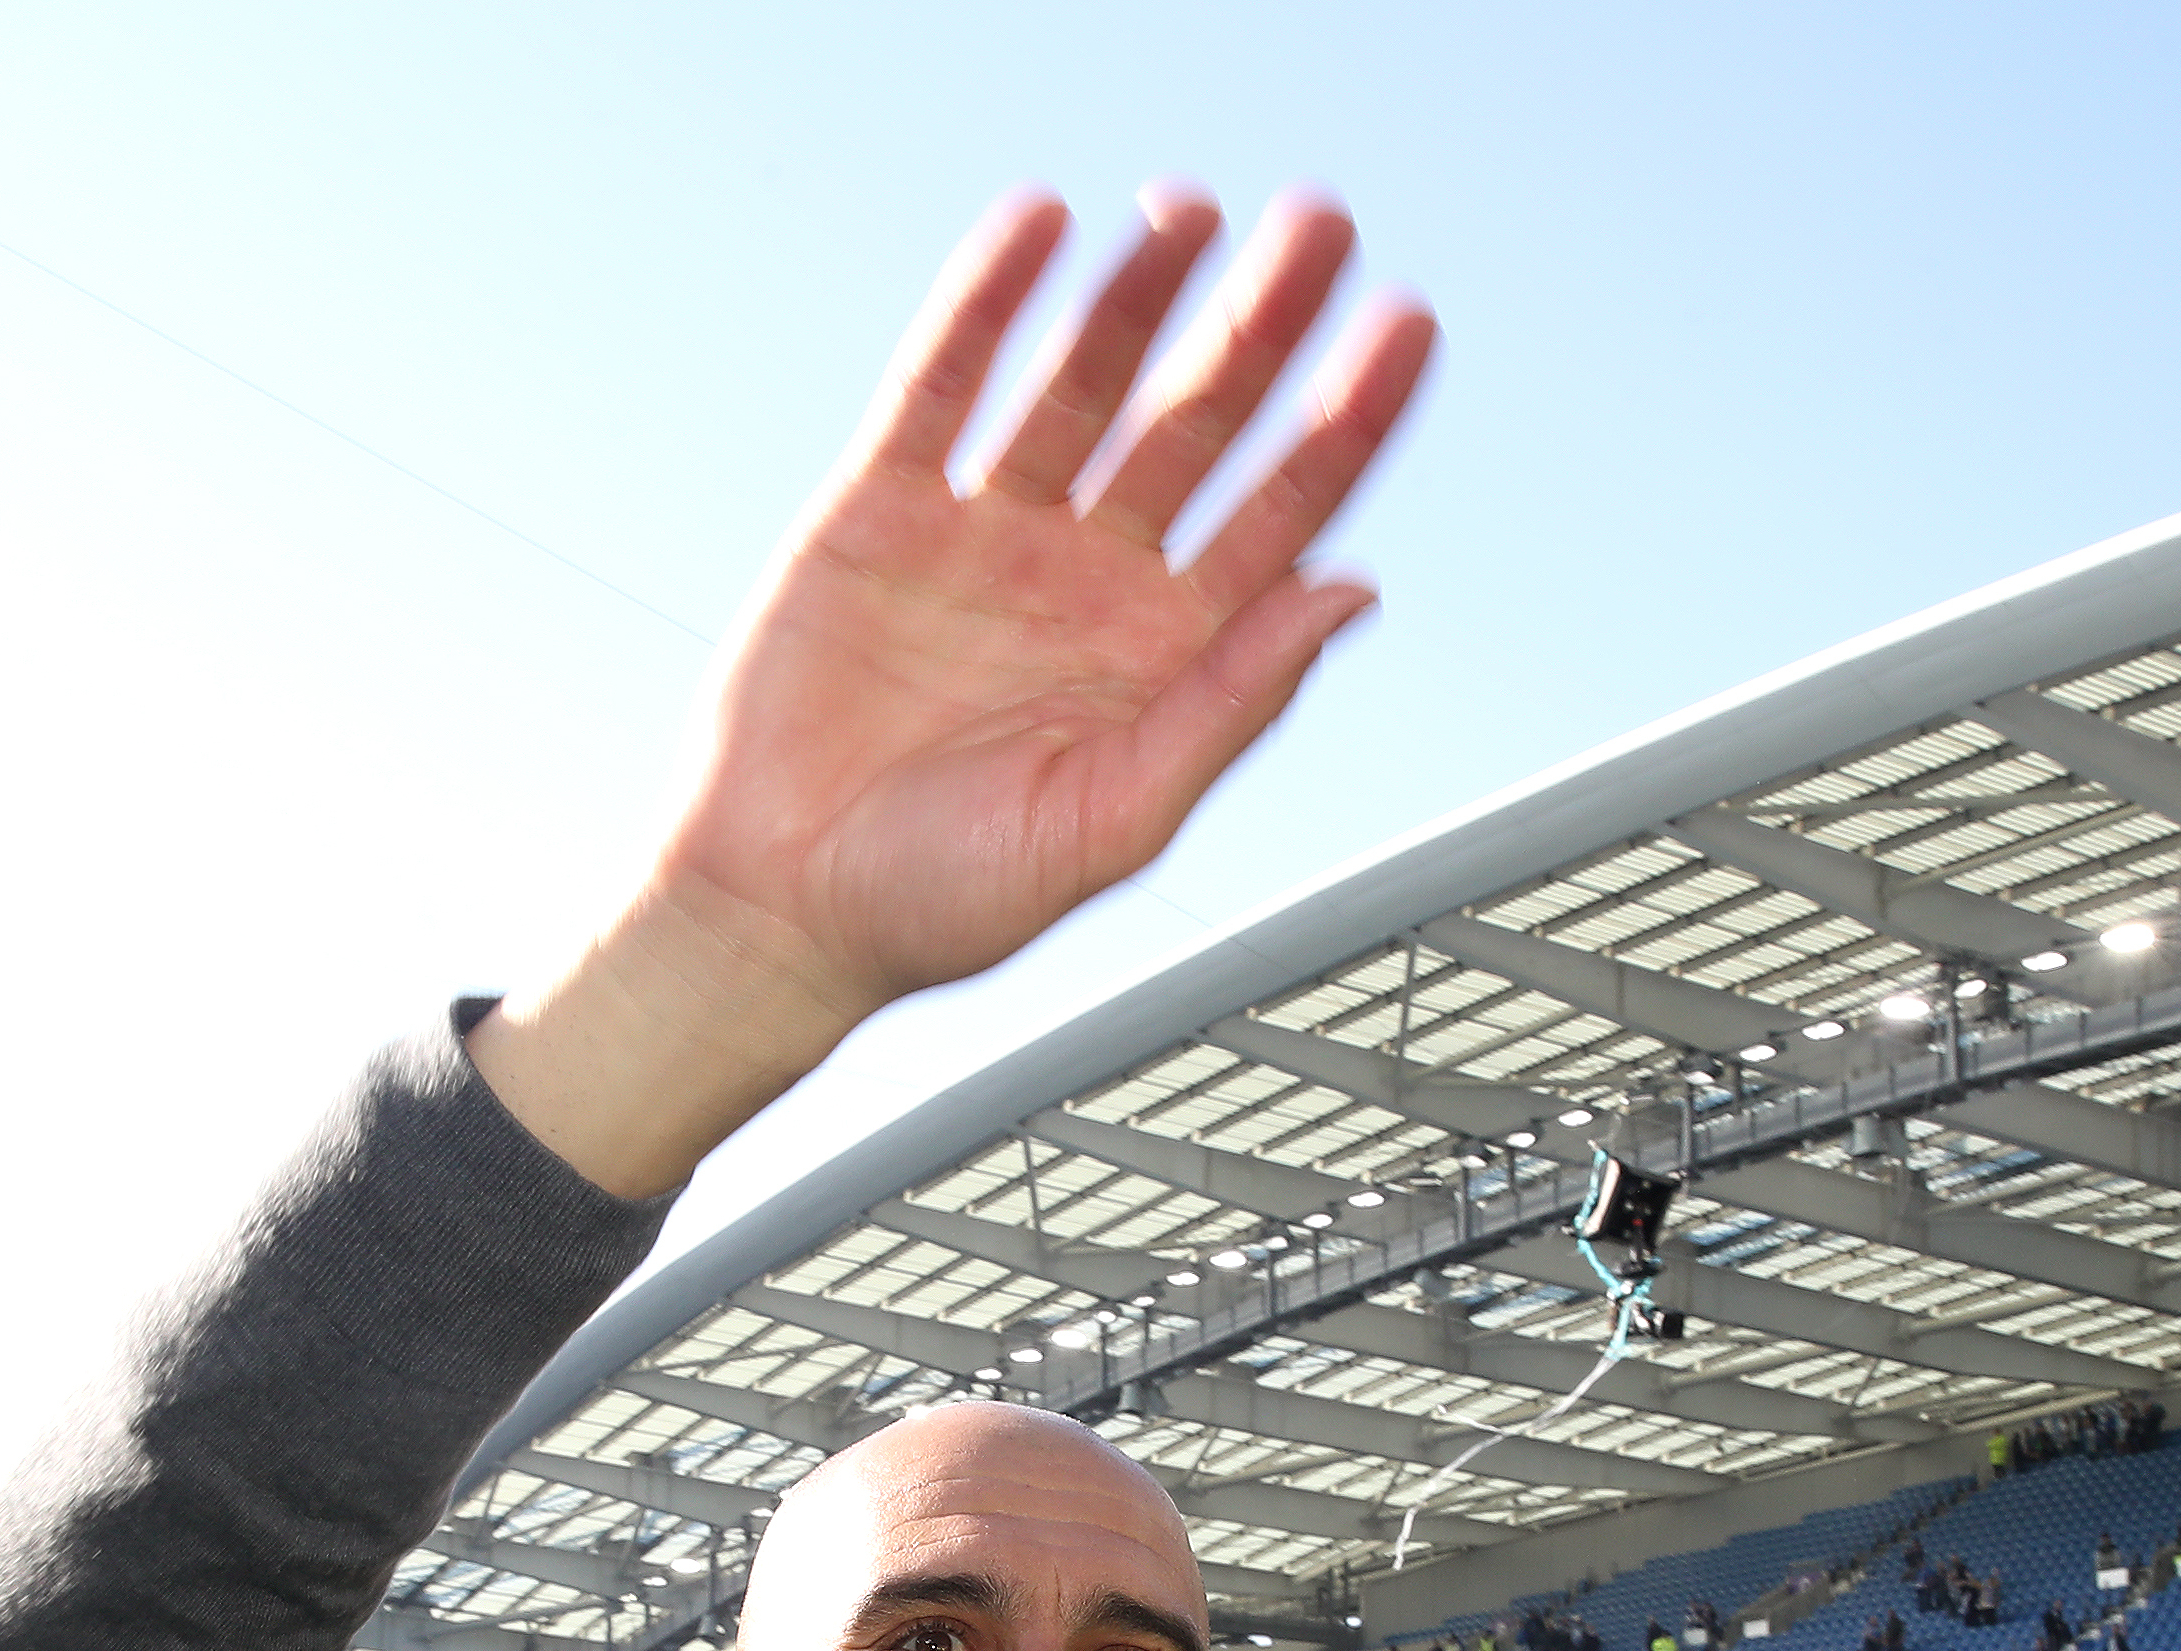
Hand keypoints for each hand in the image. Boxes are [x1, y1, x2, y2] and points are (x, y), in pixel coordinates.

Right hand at [471, 188, 1433, 1196]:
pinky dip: (986, 303)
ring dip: (1137, 294)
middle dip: (1259, 325)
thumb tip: (1350, 588)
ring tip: (1187, 210)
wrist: (773, 910)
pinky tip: (1039, 229)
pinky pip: (943, 384)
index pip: (1281, 510)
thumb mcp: (1113, 819)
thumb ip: (1232, 703)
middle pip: (1198, 422)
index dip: (1345, 421)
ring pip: (1082, 383)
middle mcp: (1089, 576)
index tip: (1407, 328)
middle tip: (1318, 228)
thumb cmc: (942, 899)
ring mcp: (988, 532)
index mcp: (1163, 652)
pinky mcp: (880, 508)